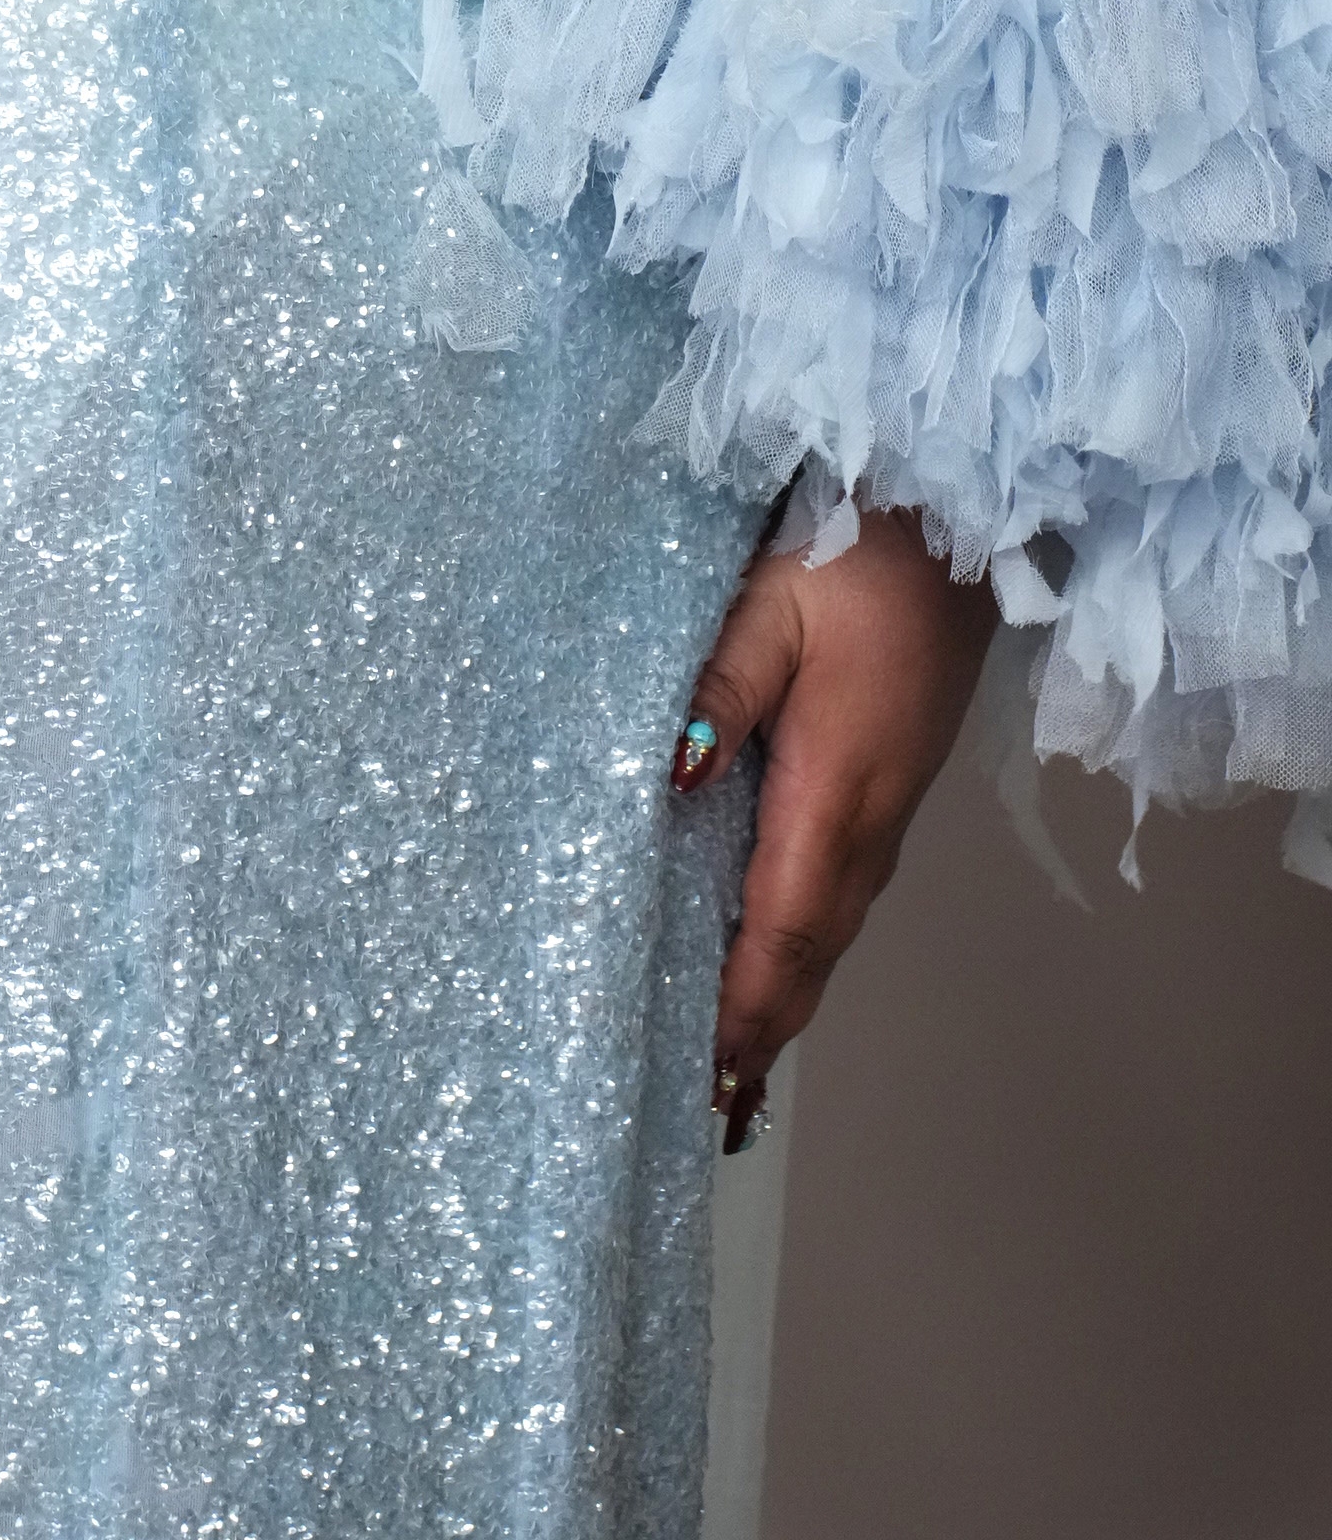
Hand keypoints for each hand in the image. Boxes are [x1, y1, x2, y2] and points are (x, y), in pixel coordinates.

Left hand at [677, 501, 995, 1148]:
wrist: (960, 522)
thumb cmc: (856, 554)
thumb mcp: (769, 604)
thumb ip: (720, 689)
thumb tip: (673, 777)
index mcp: (836, 790)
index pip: (781, 929)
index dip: (743, 1008)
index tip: (704, 1077)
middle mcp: (870, 821)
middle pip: (809, 954)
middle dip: (760, 1033)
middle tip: (708, 1111)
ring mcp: (888, 809)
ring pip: (828, 931)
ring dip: (783, 1000)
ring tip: (732, 1068)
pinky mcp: (889, 786)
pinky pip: (840, 895)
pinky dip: (802, 948)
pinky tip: (773, 959)